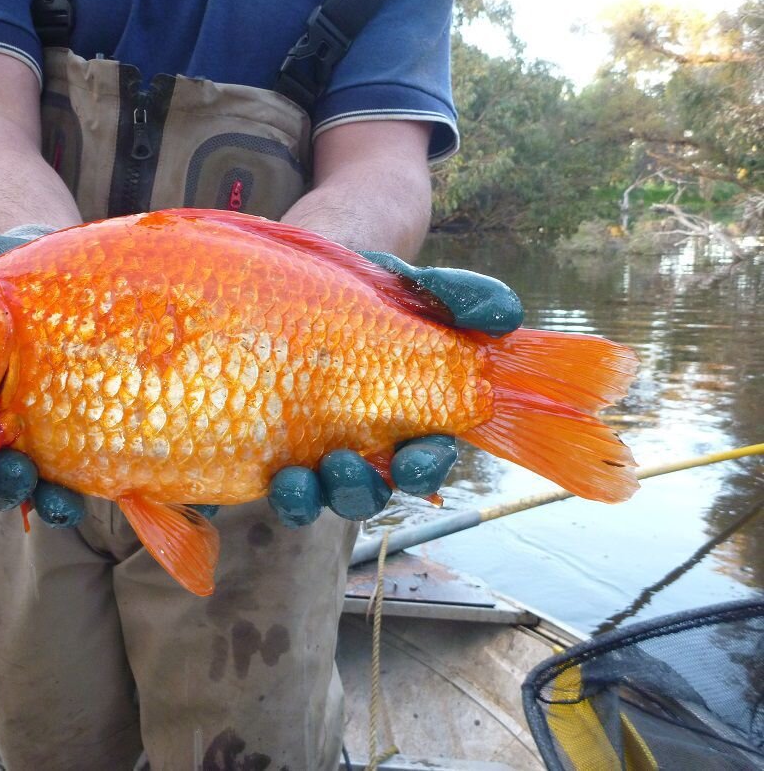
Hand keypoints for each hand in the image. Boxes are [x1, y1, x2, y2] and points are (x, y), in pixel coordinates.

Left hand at [266, 252, 523, 527]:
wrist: (301, 285)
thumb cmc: (369, 294)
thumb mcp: (414, 287)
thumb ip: (461, 297)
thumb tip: (504, 317)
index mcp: (409, 418)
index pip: (428, 459)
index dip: (425, 468)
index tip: (413, 461)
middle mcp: (367, 446)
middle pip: (375, 490)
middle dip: (364, 489)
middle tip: (345, 463)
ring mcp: (321, 454)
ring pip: (330, 497)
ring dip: (321, 496)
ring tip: (305, 474)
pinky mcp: (279, 452)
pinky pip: (286, 494)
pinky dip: (288, 496)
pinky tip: (280, 478)